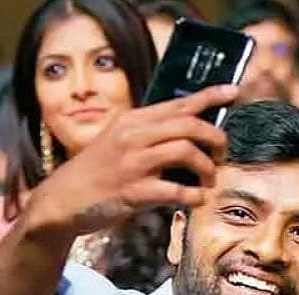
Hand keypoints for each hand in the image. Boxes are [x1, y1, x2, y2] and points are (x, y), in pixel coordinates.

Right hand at [22, 85, 236, 242]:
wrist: (64, 198)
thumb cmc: (100, 171)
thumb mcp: (122, 142)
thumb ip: (152, 134)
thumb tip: (192, 134)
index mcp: (134, 120)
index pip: (178, 103)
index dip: (209, 97)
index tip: (233, 92)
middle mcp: (133, 136)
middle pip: (189, 125)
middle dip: (216, 139)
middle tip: (222, 156)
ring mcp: (133, 163)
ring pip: (186, 152)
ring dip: (207, 168)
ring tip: (208, 181)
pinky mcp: (134, 192)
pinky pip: (176, 190)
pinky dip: (194, 196)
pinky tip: (197, 199)